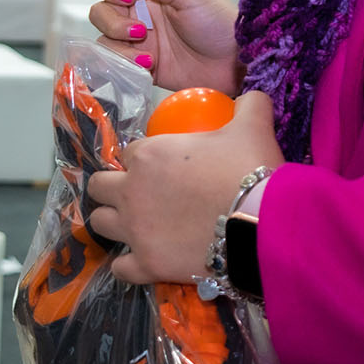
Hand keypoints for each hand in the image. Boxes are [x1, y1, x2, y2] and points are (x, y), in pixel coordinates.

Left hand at [86, 92, 282, 283]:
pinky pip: (120, 268)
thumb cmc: (252, 170)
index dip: (142, 160)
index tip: (159, 168)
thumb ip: (248, 105)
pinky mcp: (146, 264)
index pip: (129, 153)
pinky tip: (139, 261)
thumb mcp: (252, 128)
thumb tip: (251, 94)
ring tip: (132, 225)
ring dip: (113, 222)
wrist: (264, 224)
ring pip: (99, 223)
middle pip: (98, 187)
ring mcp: (135, 230)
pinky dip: (127, 265)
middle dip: (111, 188)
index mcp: (147, 156)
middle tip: (134, 194)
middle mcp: (131, 191)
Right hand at [88, 0, 240, 93]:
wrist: (237, 65)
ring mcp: (139, 43)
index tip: (126, 0)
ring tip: (146, 56)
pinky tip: (148, 66)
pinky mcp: (141, 67)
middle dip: (112, 23)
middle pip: (100, 12)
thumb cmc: (221, 24)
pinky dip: (124, 65)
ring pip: (103, 40)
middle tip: (140, 32)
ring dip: (118, 47)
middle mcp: (139, 15)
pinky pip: (115, 64)